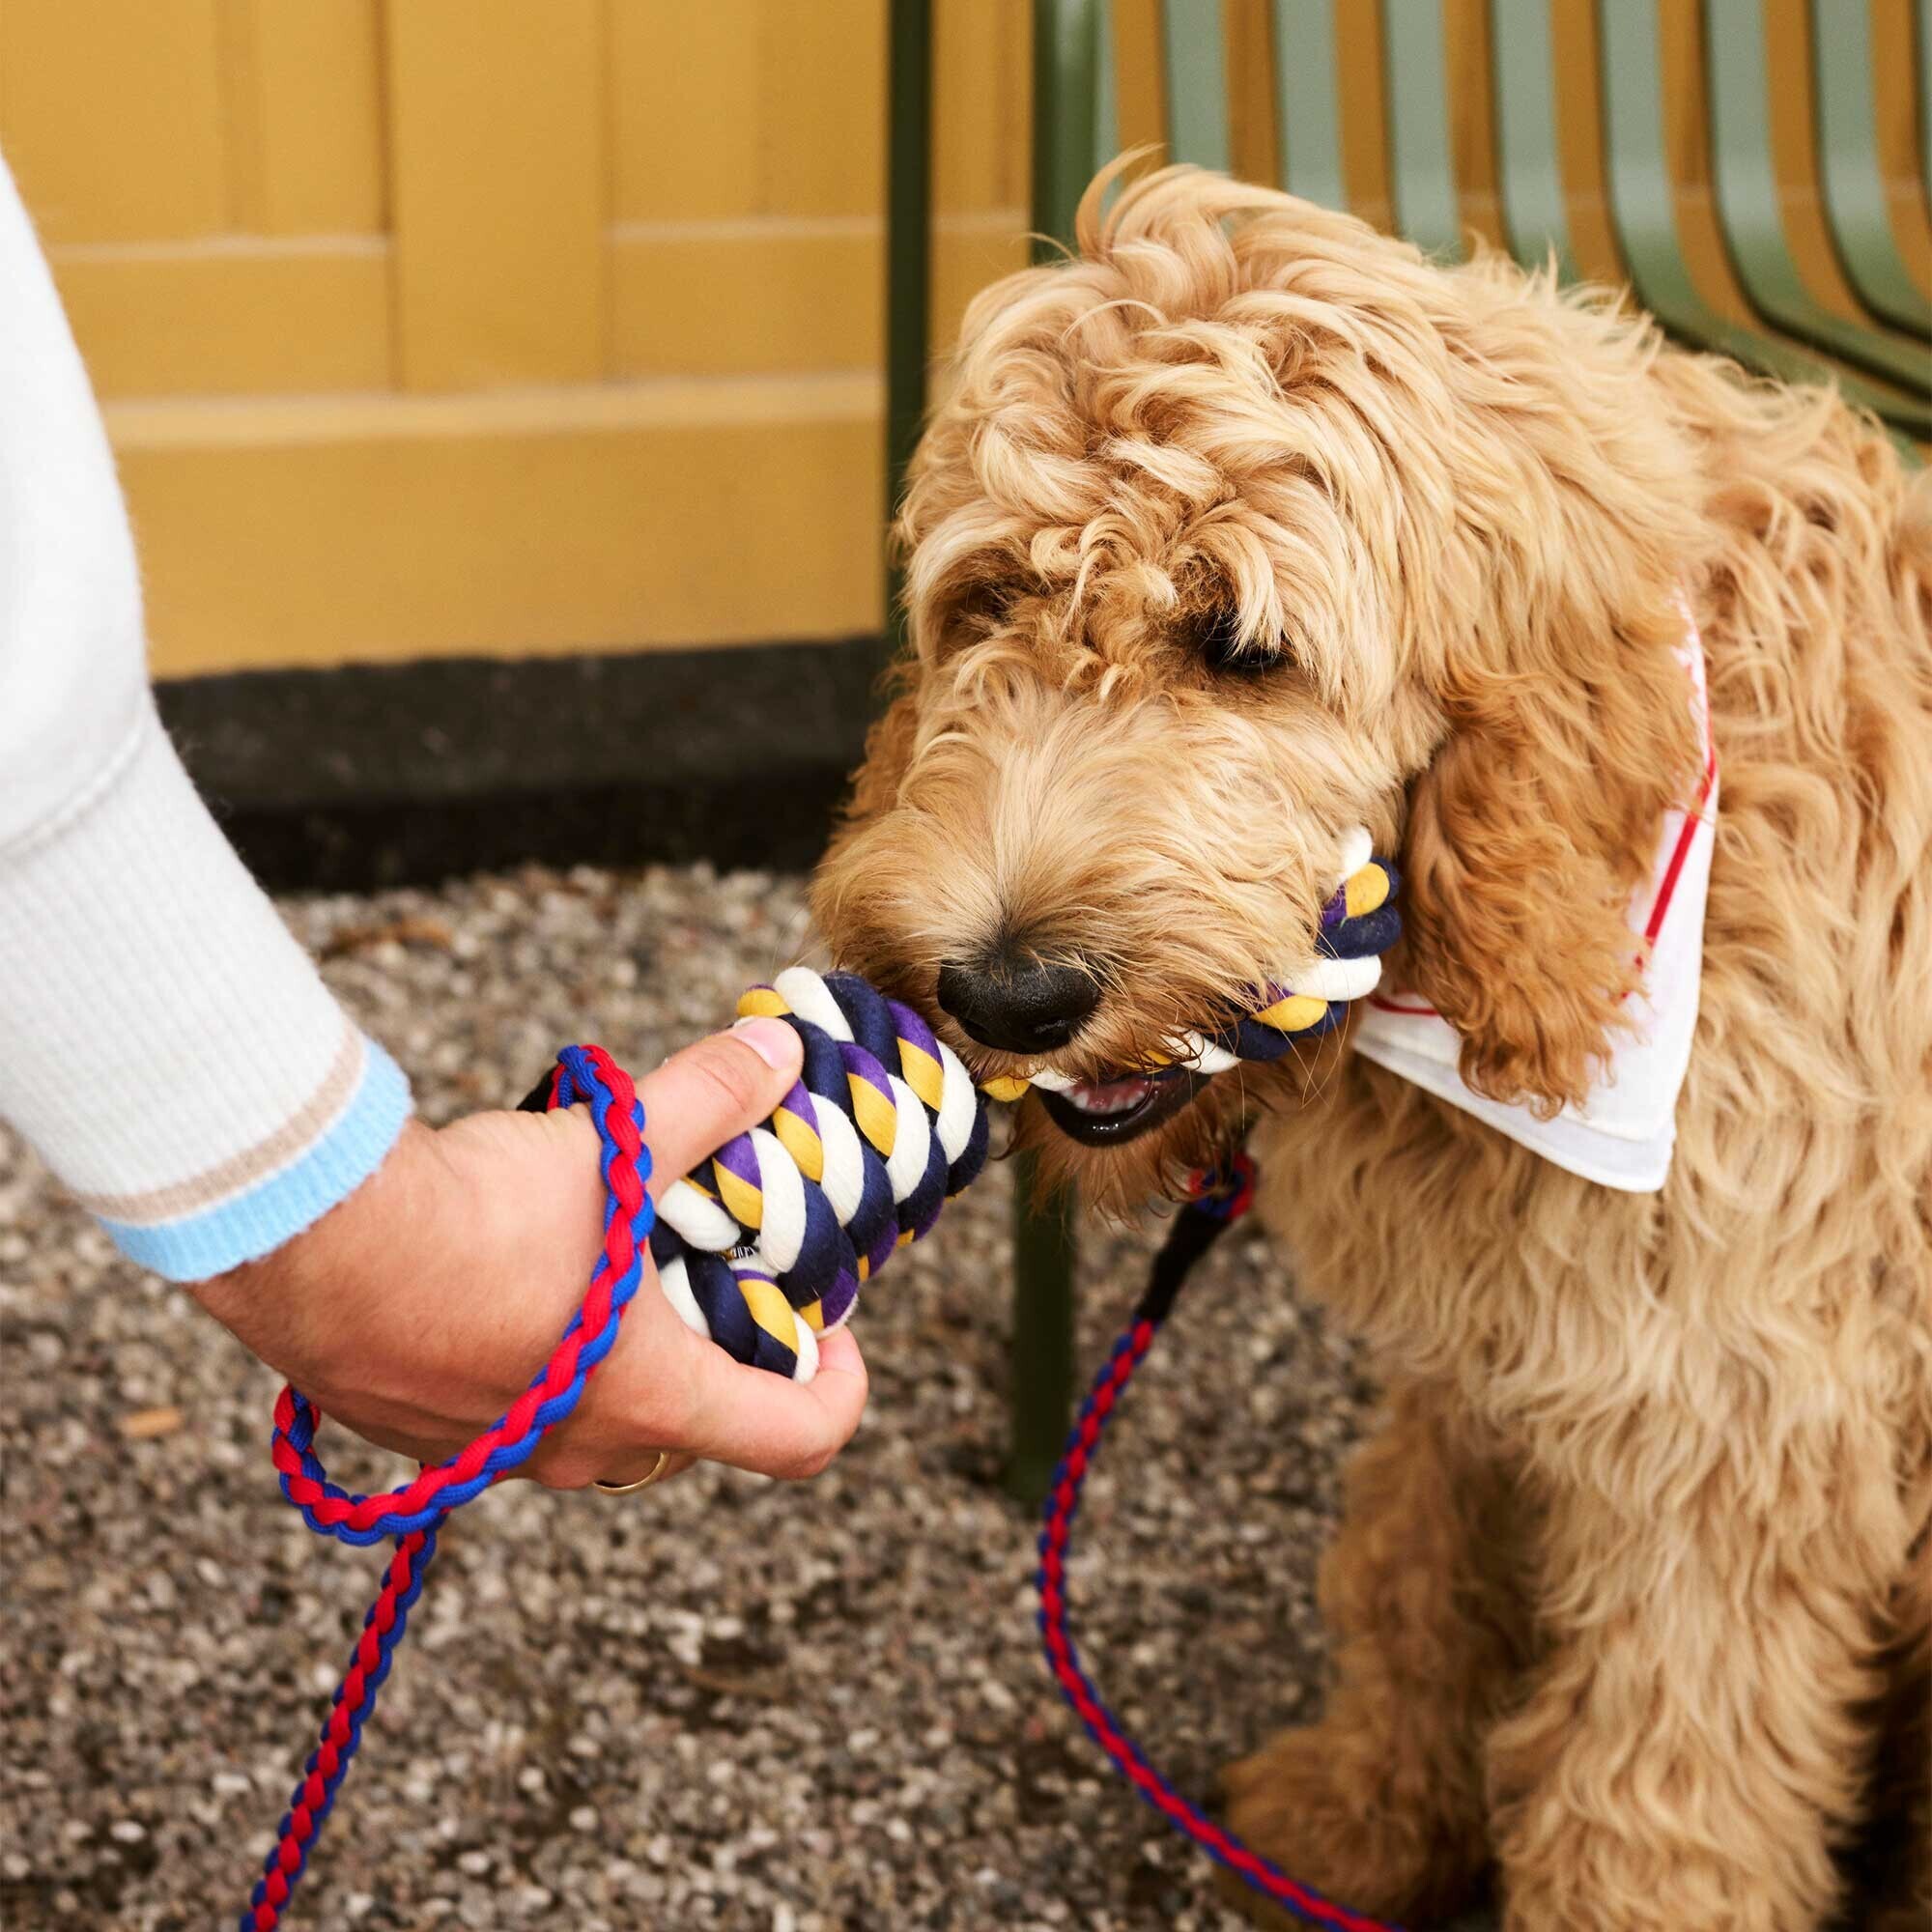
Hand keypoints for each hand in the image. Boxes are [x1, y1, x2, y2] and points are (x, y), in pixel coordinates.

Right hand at [190, 1018, 866, 1489]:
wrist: (307, 1246)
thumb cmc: (471, 1216)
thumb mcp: (614, 1147)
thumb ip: (709, 1099)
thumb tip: (778, 1052)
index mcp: (652, 1398)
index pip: (798, 1439)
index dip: (842, 1389)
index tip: (835, 1330)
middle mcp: (579, 1448)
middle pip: (699, 1430)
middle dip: (726, 1358)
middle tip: (722, 1274)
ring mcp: (496, 1454)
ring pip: (602, 1426)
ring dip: (628, 1358)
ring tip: (618, 1262)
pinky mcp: (425, 1436)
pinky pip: (513, 1415)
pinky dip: (540, 1361)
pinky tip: (517, 1275)